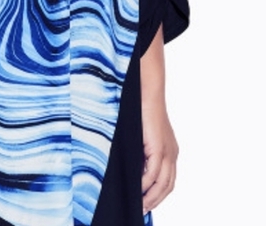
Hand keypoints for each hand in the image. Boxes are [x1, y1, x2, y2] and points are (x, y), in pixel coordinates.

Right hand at [141, 97, 177, 213]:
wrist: (147, 93)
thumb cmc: (142, 109)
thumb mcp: (143, 134)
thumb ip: (141, 150)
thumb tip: (132, 164)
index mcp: (169, 151)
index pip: (168, 180)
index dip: (159, 194)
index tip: (147, 203)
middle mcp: (172, 154)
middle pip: (168, 186)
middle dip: (156, 200)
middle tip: (142, 210)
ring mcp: (167, 151)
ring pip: (162, 183)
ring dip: (152, 197)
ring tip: (140, 205)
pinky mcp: (158, 147)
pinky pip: (153, 172)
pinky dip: (146, 183)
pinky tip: (138, 189)